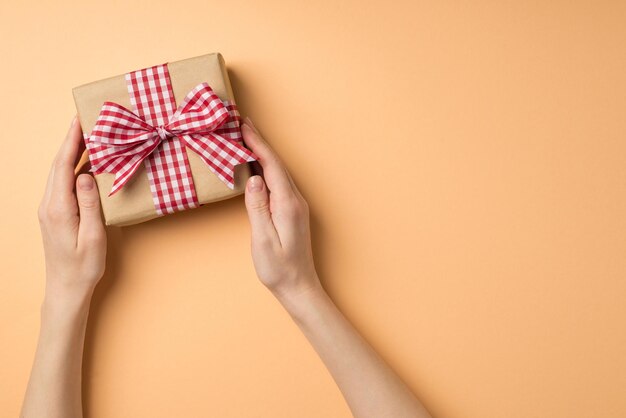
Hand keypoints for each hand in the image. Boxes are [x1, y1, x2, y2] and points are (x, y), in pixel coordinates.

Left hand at [38, 117, 105, 303]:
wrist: (66, 289)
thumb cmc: (83, 267)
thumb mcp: (93, 237)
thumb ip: (90, 205)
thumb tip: (86, 175)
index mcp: (58, 209)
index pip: (63, 166)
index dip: (71, 141)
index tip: (79, 120)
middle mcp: (49, 205)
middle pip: (58, 165)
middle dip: (71, 141)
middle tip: (86, 120)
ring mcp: (49, 210)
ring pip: (59, 173)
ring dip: (71, 153)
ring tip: (87, 136)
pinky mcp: (54, 214)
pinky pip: (62, 184)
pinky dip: (72, 168)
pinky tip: (85, 164)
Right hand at [241, 118, 320, 301]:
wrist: (299, 286)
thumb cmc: (279, 269)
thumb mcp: (263, 240)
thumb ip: (258, 208)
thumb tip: (253, 178)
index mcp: (287, 205)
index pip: (272, 167)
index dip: (258, 145)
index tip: (245, 127)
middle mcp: (295, 201)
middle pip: (277, 164)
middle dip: (260, 142)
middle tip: (244, 123)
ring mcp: (296, 206)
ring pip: (278, 172)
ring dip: (263, 154)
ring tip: (248, 138)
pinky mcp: (292, 212)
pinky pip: (279, 182)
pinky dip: (267, 169)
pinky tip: (257, 166)